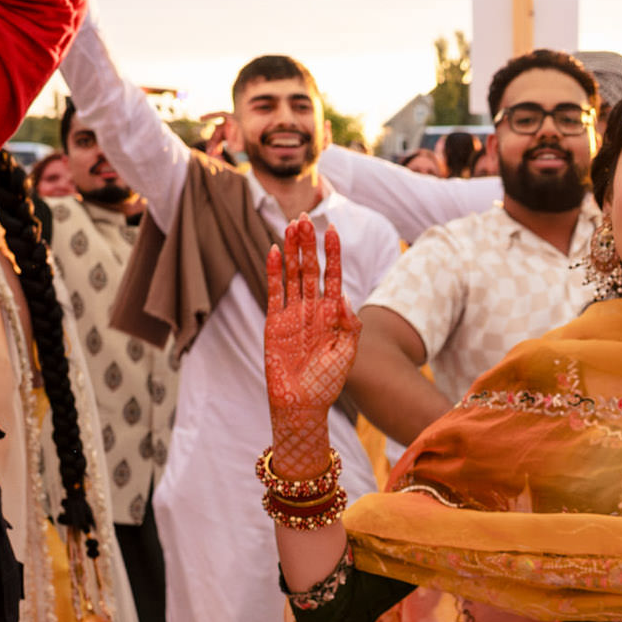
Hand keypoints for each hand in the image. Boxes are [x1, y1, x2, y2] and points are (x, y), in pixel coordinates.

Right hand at [264, 217, 358, 470]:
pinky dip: (273, 272)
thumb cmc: (328, 382)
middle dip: (309, 244)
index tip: (333, 230)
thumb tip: (342, 296)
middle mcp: (311, 310)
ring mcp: (291, 314)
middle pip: (310, 269)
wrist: (302, 404)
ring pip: (292, 275)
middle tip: (306, 216)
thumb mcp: (347, 352)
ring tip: (291, 225)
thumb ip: (348, 324)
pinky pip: (273, 292)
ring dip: (292, 251)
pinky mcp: (273, 323)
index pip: (333, 276)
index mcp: (332, 314)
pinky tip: (274, 251)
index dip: (333, 254)